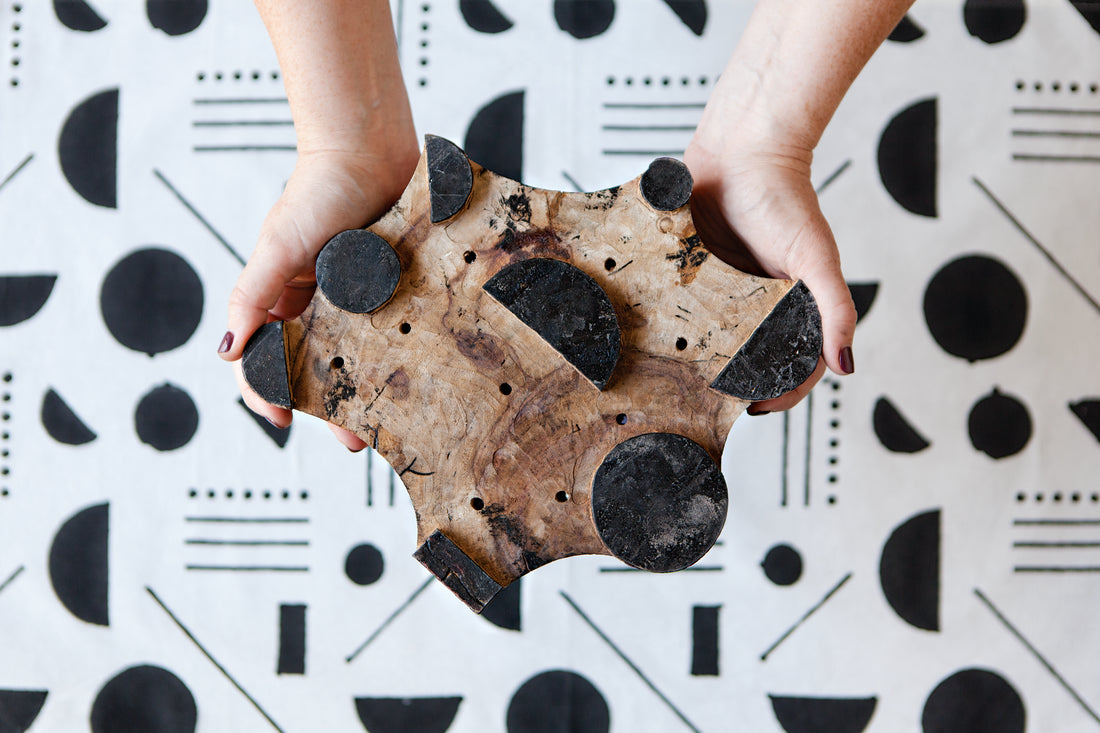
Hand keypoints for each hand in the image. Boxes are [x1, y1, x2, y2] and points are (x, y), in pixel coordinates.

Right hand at [217, 144, 418, 449]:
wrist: (370, 151)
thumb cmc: (317, 193)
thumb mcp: (279, 247)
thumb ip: (251, 298)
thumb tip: (224, 354)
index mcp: (284, 302)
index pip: (266, 360)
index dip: (268, 393)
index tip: (282, 421)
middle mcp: (322, 309)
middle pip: (322, 370)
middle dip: (333, 409)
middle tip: (354, 439)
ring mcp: (362, 303)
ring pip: (363, 359)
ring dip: (372, 392)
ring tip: (391, 422)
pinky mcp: (396, 292)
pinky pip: (399, 332)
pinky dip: (404, 358)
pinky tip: (418, 380)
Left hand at [683, 138, 855, 414]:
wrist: (743, 149)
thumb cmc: (787, 199)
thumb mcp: (816, 258)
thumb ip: (836, 309)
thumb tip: (846, 366)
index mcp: (791, 304)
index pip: (791, 360)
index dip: (779, 389)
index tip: (754, 409)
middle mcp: (754, 300)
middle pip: (745, 354)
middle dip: (734, 382)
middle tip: (713, 404)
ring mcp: (718, 287)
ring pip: (709, 334)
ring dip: (699, 358)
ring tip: (683, 383)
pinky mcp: (687, 269)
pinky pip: (678, 303)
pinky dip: (671, 322)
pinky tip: (656, 341)